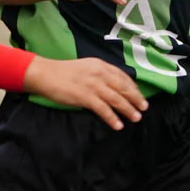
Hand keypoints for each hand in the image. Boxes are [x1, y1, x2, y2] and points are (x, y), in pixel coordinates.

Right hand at [24, 57, 147, 129]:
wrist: (45, 74)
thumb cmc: (64, 72)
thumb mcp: (86, 67)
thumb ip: (100, 74)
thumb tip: (112, 86)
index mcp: (101, 65)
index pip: (123, 76)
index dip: (133, 87)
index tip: (139, 95)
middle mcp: (100, 74)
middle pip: (124, 88)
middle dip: (136, 99)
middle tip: (144, 108)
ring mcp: (93, 85)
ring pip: (117, 99)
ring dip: (128, 109)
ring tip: (136, 118)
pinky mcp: (85, 97)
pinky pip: (103, 109)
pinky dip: (112, 118)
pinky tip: (118, 125)